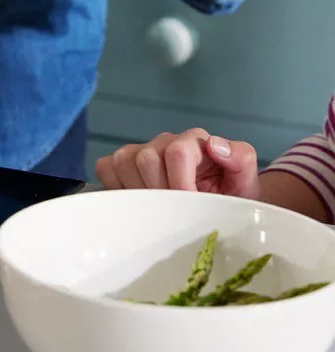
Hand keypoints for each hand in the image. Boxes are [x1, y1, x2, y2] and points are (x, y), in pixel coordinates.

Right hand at [95, 129, 259, 198]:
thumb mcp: (245, 181)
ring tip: (157, 206)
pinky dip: (115, 185)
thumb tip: (215, 145)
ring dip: (138, 189)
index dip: (179, 183)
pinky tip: (137, 200)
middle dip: (159, 190)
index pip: (177, 152)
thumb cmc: (230, 195)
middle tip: (173, 210)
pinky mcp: (124, 163)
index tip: (188, 206)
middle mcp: (166, 141)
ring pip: (123, 161)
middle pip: (146, 158)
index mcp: (195, 141)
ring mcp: (142, 151)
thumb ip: (240, 158)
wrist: (219, 205)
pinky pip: (106, 167)